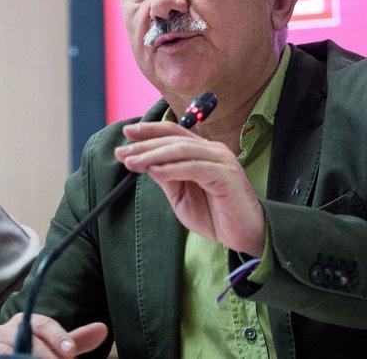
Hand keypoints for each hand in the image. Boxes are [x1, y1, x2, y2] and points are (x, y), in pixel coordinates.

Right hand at [0, 313, 107, 357]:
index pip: (43, 324)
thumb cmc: (27, 354)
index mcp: (25, 322)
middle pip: (28, 339)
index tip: (71, 353)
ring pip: (11, 352)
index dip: (58, 337)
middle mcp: (5, 330)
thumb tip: (103, 329)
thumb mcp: (52, 348)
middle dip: (46, 355)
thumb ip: (74, 341)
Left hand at [115, 121, 265, 256]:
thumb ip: (166, 177)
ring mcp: (221, 160)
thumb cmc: (215, 215)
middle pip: (173, 139)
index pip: (172, 133)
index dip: (149, 131)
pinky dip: (172, 168)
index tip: (126, 134)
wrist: (245, 236)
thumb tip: (144, 162)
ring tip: (131, 162)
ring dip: (152, 155)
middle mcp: (212, 150)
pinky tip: (154, 172)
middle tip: (121, 151)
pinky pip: (194, 167)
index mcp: (202, 151)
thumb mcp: (181, 195)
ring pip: (181, 150)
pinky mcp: (226, 175)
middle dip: (144, 144)